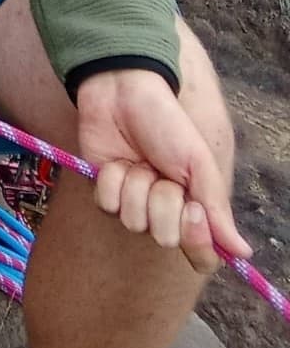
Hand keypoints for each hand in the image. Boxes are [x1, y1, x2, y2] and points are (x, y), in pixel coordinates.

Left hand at [77, 69, 250, 273]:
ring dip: (137, 187)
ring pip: (134, 223)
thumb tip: (242, 252)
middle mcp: (164, 210)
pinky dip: (113, 182)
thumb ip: (216, 209)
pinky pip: (107, 205)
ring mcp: (133, 201)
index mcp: (194, 205)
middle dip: (164, 202)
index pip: (201, 253)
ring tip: (139, 162)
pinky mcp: (104, 190)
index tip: (193, 209)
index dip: (196, 240)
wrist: (123, 94)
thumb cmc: (166, 124)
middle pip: (165, 237)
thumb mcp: (199, 163)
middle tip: (162, 173)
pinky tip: (117, 161)